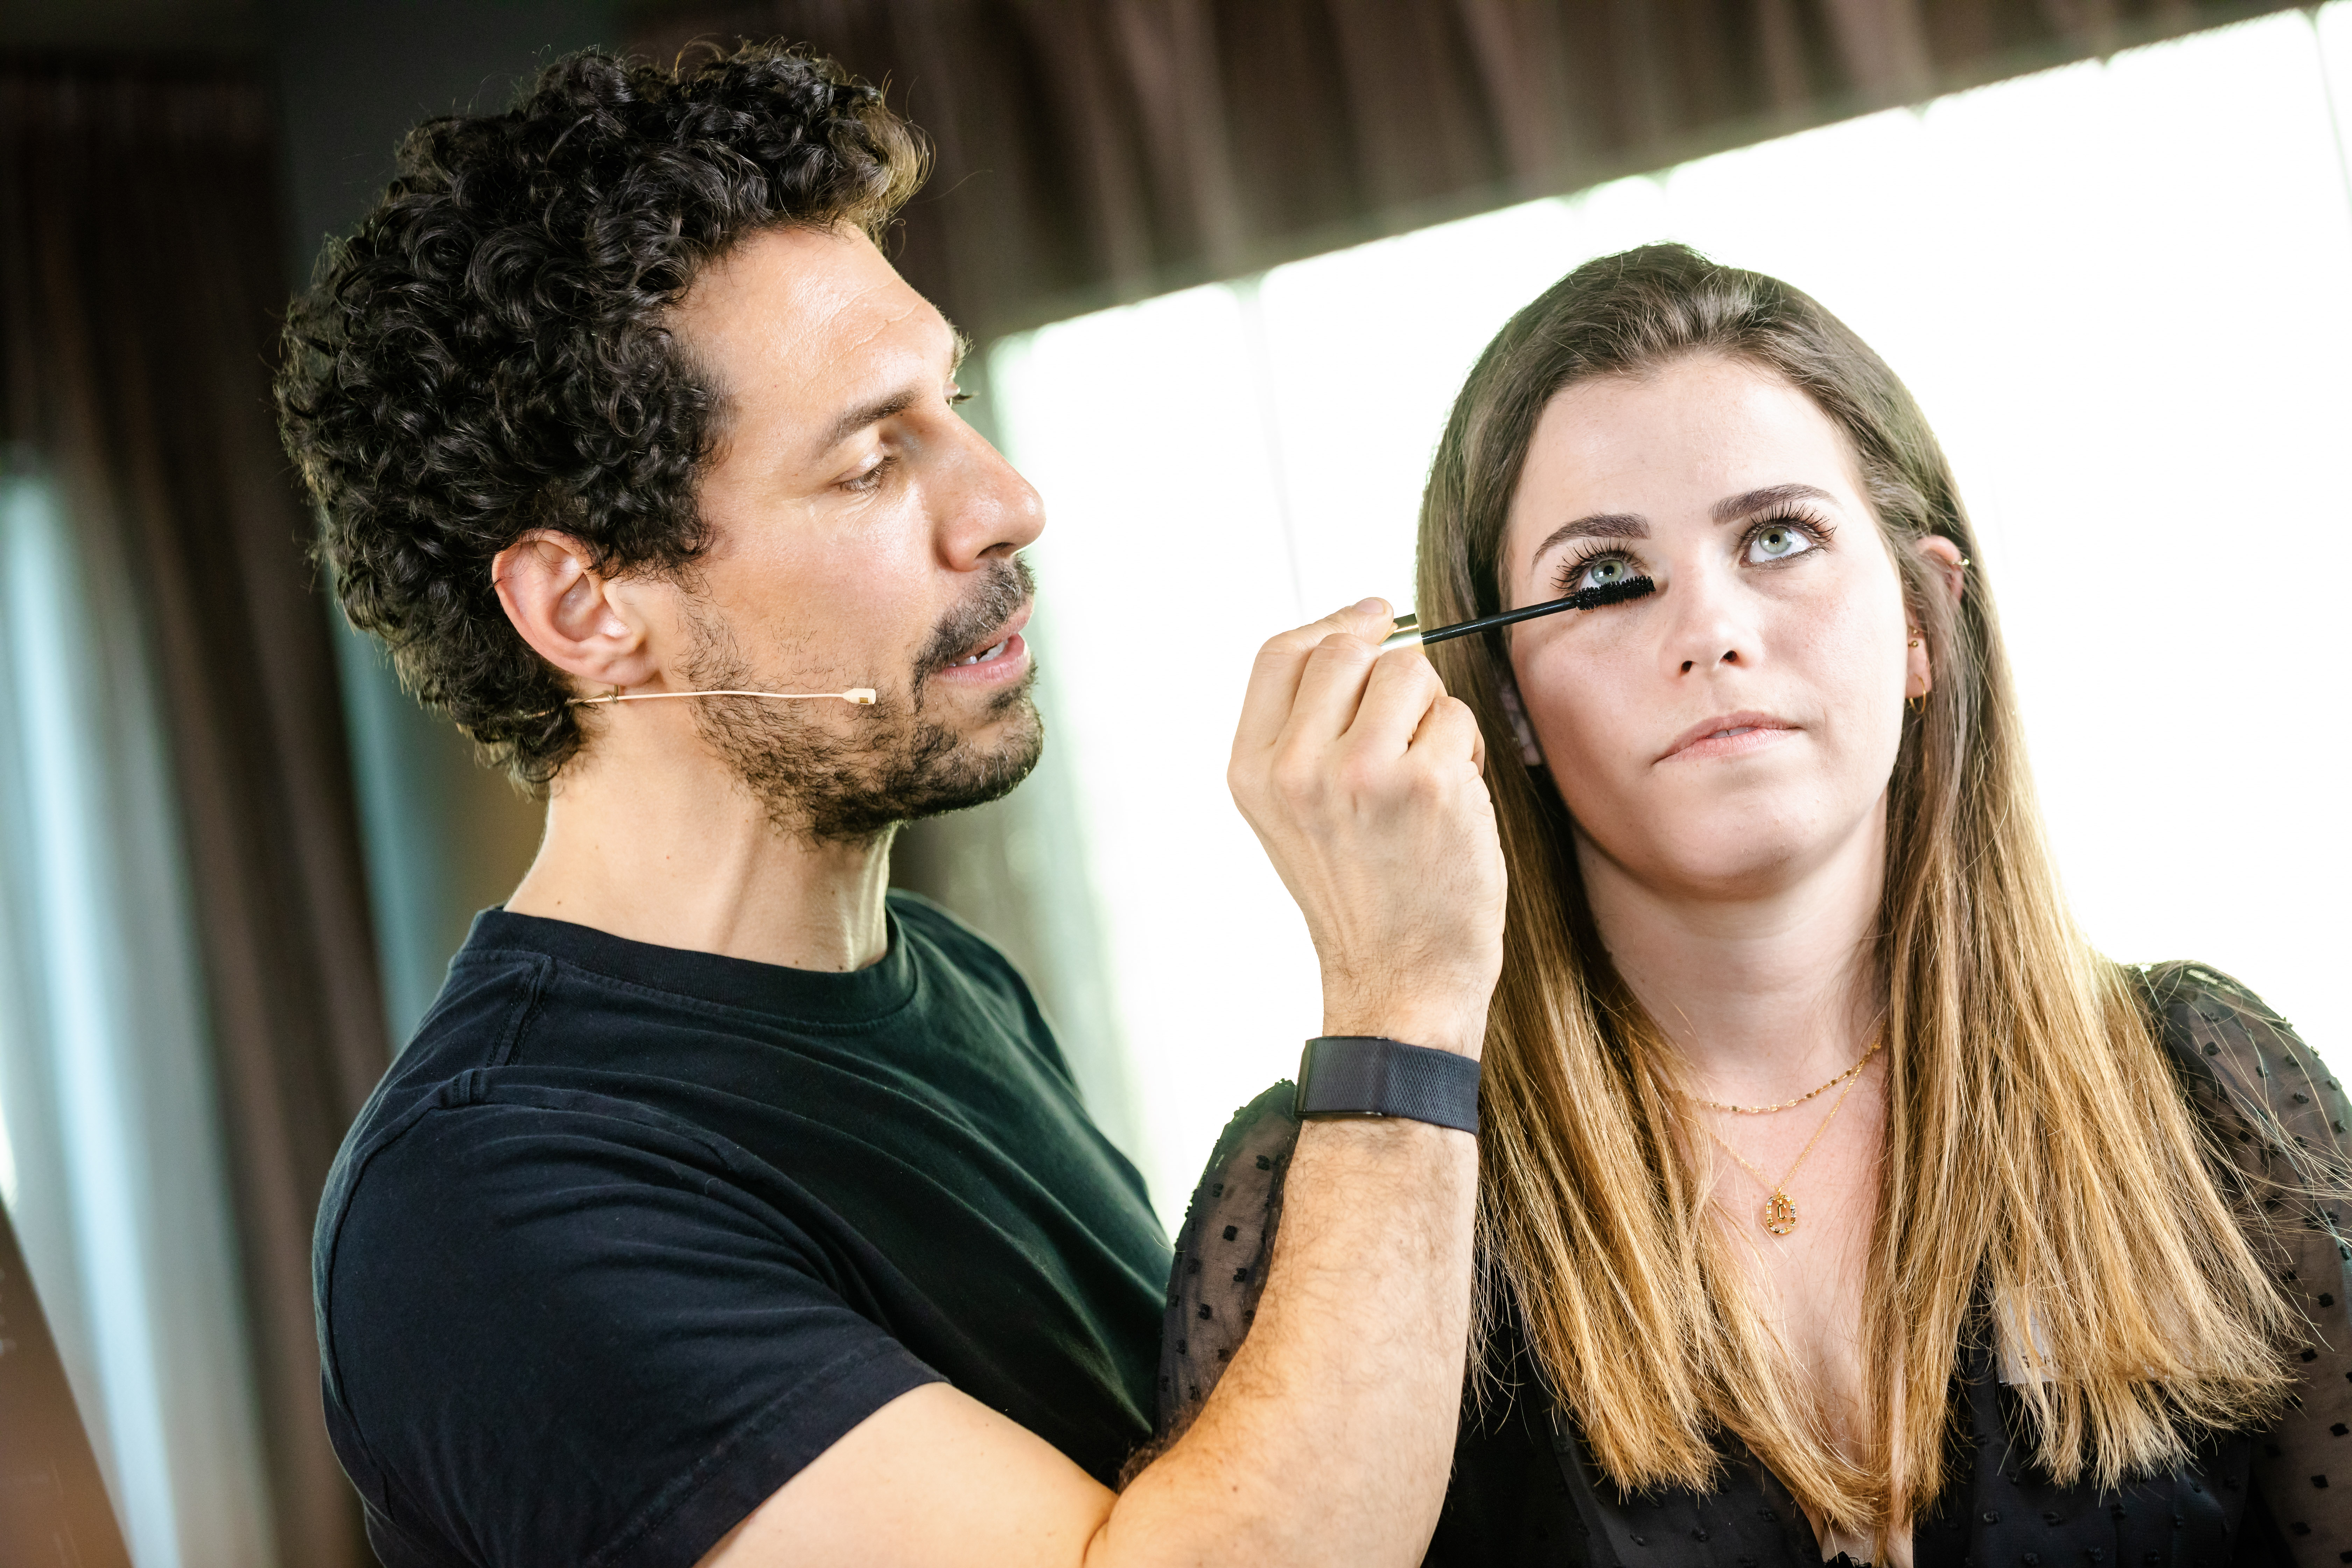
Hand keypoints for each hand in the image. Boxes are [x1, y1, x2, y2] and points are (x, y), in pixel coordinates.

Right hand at [1229, 600, 1505, 1056]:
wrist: (1398, 976)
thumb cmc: (1361, 890)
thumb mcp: (1295, 810)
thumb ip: (1305, 726)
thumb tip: (1358, 629)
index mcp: (1253, 770)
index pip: (1280, 653)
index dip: (1334, 623)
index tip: (1376, 617)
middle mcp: (1296, 768)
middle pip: (1349, 650)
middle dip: (1391, 670)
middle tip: (1407, 722)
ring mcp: (1360, 774)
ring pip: (1411, 673)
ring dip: (1432, 711)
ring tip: (1428, 772)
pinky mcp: (1427, 784)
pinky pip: (1457, 718)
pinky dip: (1466, 749)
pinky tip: (1453, 802)